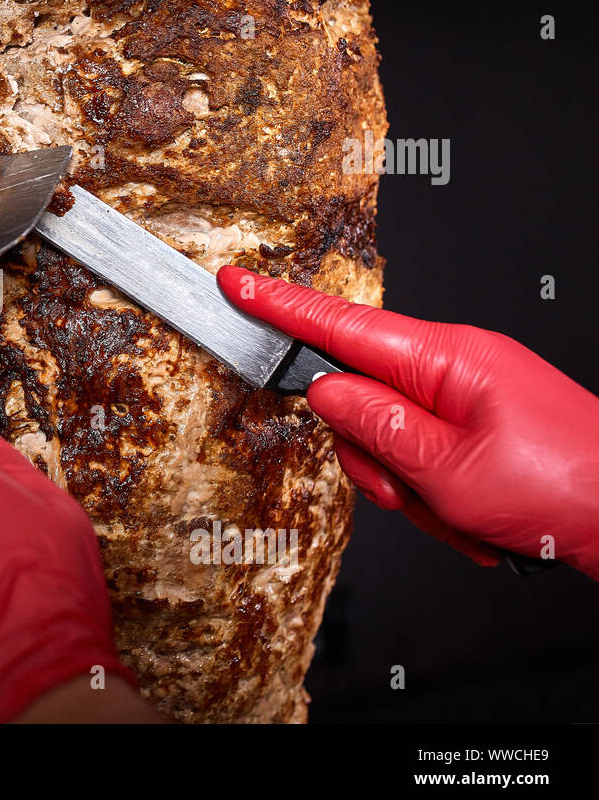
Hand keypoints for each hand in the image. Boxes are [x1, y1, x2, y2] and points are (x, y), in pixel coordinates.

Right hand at [217, 266, 598, 577]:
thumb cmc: (566, 487)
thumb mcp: (448, 468)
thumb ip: (374, 426)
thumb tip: (325, 392)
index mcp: (447, 357)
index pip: (341, 323)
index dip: (279, 305)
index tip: (234, 283)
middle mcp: (455, 367)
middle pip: (358, 396)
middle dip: (370, 456)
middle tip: (406, 490)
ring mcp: (467, 396)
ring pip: (385, 436)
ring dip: (407, 486)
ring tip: (455, 511)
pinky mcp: (477, 425)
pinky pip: (420, 456)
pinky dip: (434, 495)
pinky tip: (472, 516)